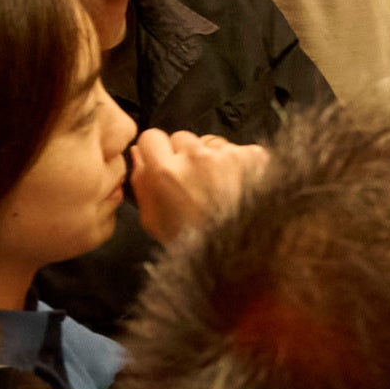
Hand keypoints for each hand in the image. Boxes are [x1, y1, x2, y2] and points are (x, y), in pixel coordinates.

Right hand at [130, 131, 269, 242]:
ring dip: (212, 157)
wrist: (237, 252)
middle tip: (193, 180)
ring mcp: (225, 154)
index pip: (151, 136)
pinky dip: (240, 163)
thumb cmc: (188, 238)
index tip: (164, 163)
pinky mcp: (252, 156)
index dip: (157, 150)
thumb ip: (141, 181)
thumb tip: (138, 152)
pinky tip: (239, 184)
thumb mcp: (152, 219)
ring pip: (210, 141)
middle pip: (182, 137)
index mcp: (164, 171)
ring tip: (218, 185)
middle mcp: (194, 156)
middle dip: (185, 154)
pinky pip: (239, 149)